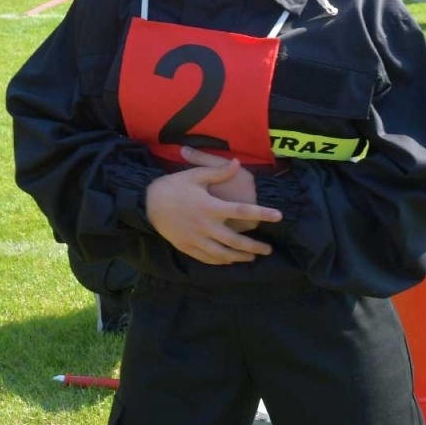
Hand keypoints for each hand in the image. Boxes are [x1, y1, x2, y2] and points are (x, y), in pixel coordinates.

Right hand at [145, 160, 281, 264]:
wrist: (146, 203)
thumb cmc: (172, 186)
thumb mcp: (195, 175)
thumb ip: (218, 171)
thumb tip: (237, 163)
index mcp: (210, 206)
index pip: (242, 211)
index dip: (262, 213)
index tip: (278, 216)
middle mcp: (205, 226)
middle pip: (236, 241)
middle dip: (254, 247)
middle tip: (268, 249)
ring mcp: (195, 239)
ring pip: (222, 254)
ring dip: (239, 257)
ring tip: (251, 258)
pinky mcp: (186, 247)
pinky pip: (207, 259)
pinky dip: (221, 261)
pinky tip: (229, 260)